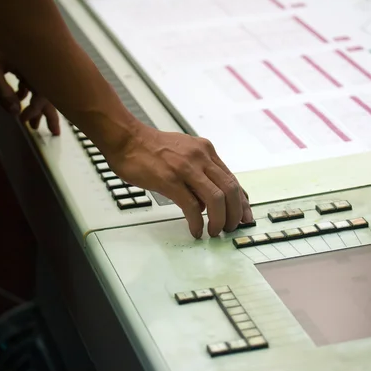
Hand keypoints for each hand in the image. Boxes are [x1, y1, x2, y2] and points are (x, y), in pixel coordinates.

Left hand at [0, 45, 59, 134]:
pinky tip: (20, 99)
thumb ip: (3, 93)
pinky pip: (34, 80)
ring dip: (38, 106)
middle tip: (54, 133)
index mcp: (33, 68)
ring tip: (33, 123)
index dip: (35, 111)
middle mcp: (38, 66)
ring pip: (42, 88)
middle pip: (50, 93)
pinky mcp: (27, 62)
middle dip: (50, 114)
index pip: (43, 94)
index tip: (24, 122)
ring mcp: (33, 64)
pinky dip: (29, 93)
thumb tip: (16, 113)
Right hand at [105, 125, 252, 238]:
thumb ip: (199, 171)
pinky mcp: (170, 180)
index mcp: (206, 151)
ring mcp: (186, 168)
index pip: (232, 179)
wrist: (126, 138)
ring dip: (220, 220)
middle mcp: (200, 157)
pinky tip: (196, 230)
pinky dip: (197, 222)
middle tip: (231, 228)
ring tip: (215, 231)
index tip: (245, 216)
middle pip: (230, 189)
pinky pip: (192, 206)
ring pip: (216, 198)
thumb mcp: (184, 152)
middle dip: (235, 213)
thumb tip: (208, 200)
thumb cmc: (150, 148)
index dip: (242, 201)